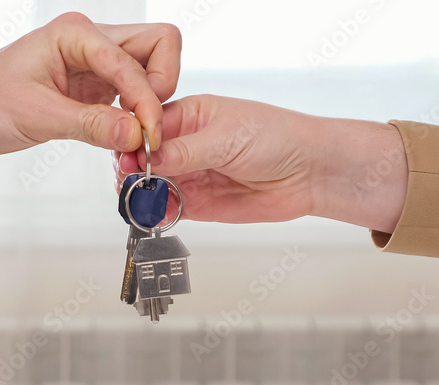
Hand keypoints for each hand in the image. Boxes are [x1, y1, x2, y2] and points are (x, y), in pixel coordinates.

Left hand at [0, 13, 180, 179]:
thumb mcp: (37, 115)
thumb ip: (90, 124)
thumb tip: (135, 133)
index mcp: (76, 34)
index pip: (134, 60)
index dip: (145, 100)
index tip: (147, 135)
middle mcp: (90, 44)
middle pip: (157, 47)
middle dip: (160, 87)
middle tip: (148, 126)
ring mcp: (94, 66)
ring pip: (149, 72)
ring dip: (150, 105)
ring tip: (136, 139)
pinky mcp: (92, 91)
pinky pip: (132, 98)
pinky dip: (135, 119)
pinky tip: (122, 140)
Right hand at [116, 95, 407, 232]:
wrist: (310, 172)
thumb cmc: (278, 138)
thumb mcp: (226, 137)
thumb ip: (185, 151)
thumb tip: (149, 157)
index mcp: (190, 115)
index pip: (148, 126)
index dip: (134, 141)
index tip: (128, 156)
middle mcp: (186, 144)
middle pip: (144, 158)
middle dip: (133, 170)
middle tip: (130, 182)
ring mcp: (191, 174)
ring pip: (153, 185)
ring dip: (143, 194)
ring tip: (141, 202)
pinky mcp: (199, 203)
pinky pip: (169, 208)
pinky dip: (158, 213)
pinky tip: (155, 214)